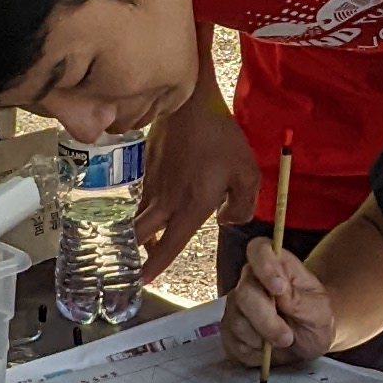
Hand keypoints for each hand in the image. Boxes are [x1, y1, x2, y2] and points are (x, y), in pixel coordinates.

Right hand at [135, 86, 261, 274]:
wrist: (190, 101)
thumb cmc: (222, 138)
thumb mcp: (248, 174)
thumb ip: (243, 206)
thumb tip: (227, 220)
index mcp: (192, 205)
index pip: (171, 244)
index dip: (156, 265)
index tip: (144, 281)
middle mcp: (167, 199)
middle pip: (142, 235)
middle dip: (136, 254)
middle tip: (134, 266)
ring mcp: (153, 182)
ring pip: (139, 216)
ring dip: (139, 232)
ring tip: (143, 241)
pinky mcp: (146, 167)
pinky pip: (142, 195)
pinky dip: (144, 208)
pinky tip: (152, 207)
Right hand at [221, 235, 335, 376]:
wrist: (309, 341)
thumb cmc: (315, 317)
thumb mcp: (319, 310)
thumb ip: (301, 300)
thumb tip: (279, 293)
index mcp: (275, 264)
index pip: (258, 250)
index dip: (265, 267)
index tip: (279, 289)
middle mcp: (249, 281)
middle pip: (244, 293)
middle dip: (267, 320)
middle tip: (287, 336)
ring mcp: (236, 306)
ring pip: (238, 322)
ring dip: (263, 339)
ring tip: (283, 341)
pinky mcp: (229, 331)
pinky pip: (234, 343)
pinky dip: (254, 353)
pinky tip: (268, 350)